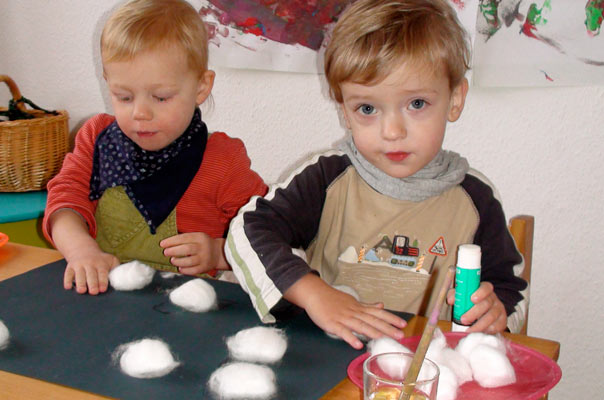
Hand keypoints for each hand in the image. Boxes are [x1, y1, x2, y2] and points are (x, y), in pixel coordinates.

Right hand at [49, 209, 119, 294]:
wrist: (83, 249)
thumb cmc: (100, 259)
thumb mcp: (111, 259)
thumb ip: (116, 267)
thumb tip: (122, 278)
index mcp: (101, 263)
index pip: (102, 273)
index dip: (103, 281)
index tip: (103, 289)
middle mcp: (89, 263)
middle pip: (91, 274)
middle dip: (93, 283)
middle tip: (94, 292)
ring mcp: (79, 265)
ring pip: (79, 275)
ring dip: (80, 283)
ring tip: (82, 291)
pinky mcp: (70, 267)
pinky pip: (68, 273)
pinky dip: (67, 280)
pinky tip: (68, 287)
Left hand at [160, 233, 227, 274]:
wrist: (219, 253)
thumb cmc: (202, 244)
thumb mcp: (197, 237)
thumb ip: (185, 238)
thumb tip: (167, 243)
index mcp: (200, 237)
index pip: (184, 238)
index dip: (172, 241)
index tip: (162, 244)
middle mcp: (203, 247)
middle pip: (187, 249)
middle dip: (174, 251)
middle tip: (166, 252)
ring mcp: (204, 258)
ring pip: (189, 261)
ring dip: (178, 261)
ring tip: (172, 260)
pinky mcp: (205, 268)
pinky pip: (193, 270)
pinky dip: (185, 270)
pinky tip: (180, 268)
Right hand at [286, 275, 406, 348]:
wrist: (315, 293)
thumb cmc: (333, 299)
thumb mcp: (353, 301)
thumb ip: (367, 306)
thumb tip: (381, 306)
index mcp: (359, 308)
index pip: (378, 313)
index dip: (391, 318)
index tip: (403, 324)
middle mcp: (354, 312)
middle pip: (373, 320)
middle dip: (387, 328)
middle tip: (400, 335)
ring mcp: (343, 318)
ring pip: (360, 325)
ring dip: (372, 332)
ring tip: (383, 339)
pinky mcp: (332, 324)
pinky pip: (342, 332)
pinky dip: (350, 337)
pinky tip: (357, 345)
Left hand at [447, 282, 506, 332]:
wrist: (486, 310)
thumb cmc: (471, 301)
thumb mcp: (462, 295)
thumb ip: (455, 295)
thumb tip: (451, 300)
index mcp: (485, 289)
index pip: (486, 288)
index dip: (481, 292)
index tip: (472, 299)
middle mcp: (494, 298)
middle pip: (486, 304)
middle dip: (474, 313)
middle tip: (463, 320)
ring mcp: (499, 309)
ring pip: (491, 316)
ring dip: (479, 324)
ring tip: (468, 330)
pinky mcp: (502, 320)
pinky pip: (497, 326)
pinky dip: (487, 330)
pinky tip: (479, 333)